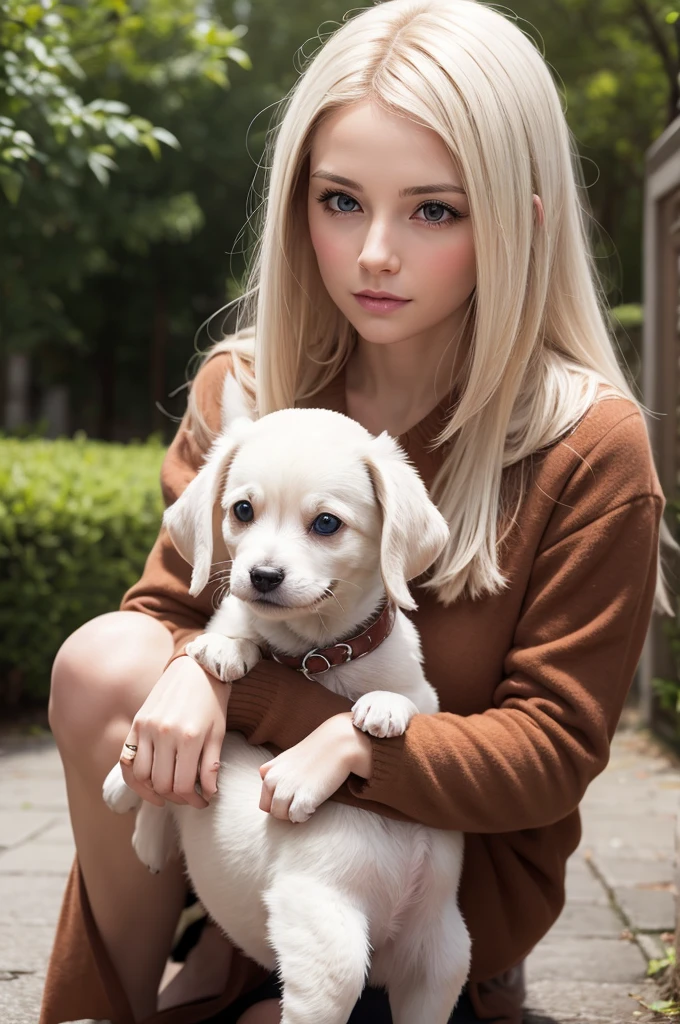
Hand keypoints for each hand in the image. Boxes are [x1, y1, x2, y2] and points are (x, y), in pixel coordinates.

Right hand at [120, 655, 229, 809]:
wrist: (196, 668)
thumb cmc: (212, 701)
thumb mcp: (219, 732)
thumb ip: (210, 765)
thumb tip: (208, 794)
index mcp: (188, 737)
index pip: (182, 785)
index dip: (193, 800)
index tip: (202, 802)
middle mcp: (163, 733)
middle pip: (161, 784)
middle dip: (176, 797)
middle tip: (189, 797)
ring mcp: (146, 728)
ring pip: (141, 775)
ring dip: (154, 790)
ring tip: (170, 791)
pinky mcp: (136, 723)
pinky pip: (126, 760)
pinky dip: (134, 777)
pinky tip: (148, 785)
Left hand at [259, 712, 372, 822]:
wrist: (337, 744)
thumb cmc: (316, 752)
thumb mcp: (288, 758)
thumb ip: (277, 772)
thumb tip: (274, 791)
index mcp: (269, 770)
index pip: (264, 800)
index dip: (278, 801)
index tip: (293, 795)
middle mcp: (273, 779)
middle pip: (270, 809)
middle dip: (284, 810)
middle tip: (300, 802)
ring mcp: (287, 788)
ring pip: (280, 815)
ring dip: (293, 814)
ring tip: (307, 804)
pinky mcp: (302, 798)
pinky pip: (295, 817)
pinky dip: (304, 815)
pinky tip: (313, 805)